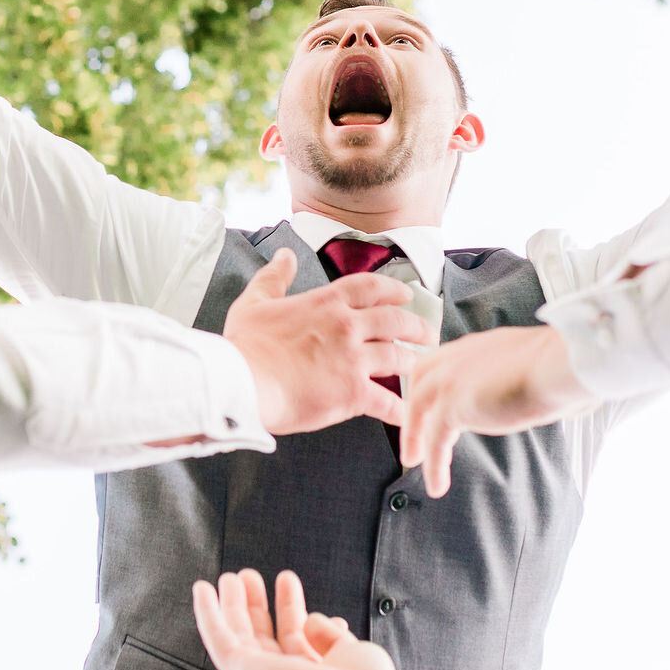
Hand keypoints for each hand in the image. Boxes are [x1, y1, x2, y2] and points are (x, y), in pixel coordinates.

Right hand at [193, 569, 400, 669]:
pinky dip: (208, 614)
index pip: (294, 640)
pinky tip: (202, 589)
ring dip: (232, 604)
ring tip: (232, 575)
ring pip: (239, 635)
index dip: (290, 609)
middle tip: (249, 576)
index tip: (288, 582)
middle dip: (256, 605)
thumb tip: (310, 619)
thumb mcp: (355, 654)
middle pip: (262, 636)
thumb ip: (331, 636)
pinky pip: (219, 639)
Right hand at [223, 249, 426, 435]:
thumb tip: (284, 255)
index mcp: (326, 303)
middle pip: (395, 321)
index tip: (407, 295)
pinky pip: (388, 403)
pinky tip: (408, 413)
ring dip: (412, 363)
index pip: (370, 288)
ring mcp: (353, 360)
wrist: (241, 382)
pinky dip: (401, 409)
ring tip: (419, 367)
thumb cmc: (245, 346)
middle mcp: (347, 327)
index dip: (394, 289)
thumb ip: (274, 277)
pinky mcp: (353, 394)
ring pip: (398, 359)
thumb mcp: (255, 302)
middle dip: (417, 327)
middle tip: (427, 334)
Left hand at [400, 325, 592, 497]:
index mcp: (476, 347)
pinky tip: (437, 485)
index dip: (431, 382)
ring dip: (414, 437)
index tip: (428, 403)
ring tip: (414, 461)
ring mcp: (451, 380)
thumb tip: (533, 393)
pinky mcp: (454, 406)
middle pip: (420, 381)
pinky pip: (435, 440)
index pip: (441, 362)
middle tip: (413, 434)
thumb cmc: (561, 365)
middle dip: (414, 408)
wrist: (561, 365)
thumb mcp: (531, 364)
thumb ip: (517, 377)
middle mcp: (458, 359)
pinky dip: (434, 465)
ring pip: (420, 411)